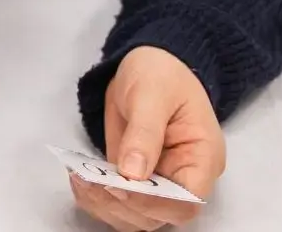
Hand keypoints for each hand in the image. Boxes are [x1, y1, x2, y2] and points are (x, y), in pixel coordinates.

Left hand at [73, 46, 224, 230]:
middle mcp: (183, 178)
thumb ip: (145, 133)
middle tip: (91, 182)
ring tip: (80, 179)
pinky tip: (79, 178)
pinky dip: (95, 199)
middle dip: (123, 205)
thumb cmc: (160, 73)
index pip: (188, 200)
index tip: (121, 187)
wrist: (148, 65)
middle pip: (160, 216)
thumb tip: (133, 173)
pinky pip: (117, 205)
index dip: (156, 203)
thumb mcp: (152, 93)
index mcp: (202, 158)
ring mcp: (158, 183)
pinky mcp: (134, 182)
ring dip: (105, 206)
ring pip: (135, 218)